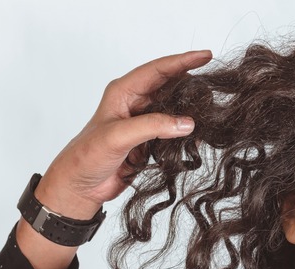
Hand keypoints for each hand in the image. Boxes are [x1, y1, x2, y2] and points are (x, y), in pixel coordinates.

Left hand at [35, 50, 211, 219]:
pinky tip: (198, 135)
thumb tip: (187, 123)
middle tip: (214, 84)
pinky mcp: (148, 142)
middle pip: (169, 86)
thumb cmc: (86, 156)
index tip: (206, 56)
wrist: (79, 186)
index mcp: (123, 92)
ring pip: (173, 109)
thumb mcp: (118, 136)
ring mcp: (142, 122)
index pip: (158, 70)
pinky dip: (185, 133)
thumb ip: (152, 126)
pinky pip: (172, 132)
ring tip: (210, 109)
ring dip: (190, 110)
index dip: (182, 61)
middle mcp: (134, 103)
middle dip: (191, 83)